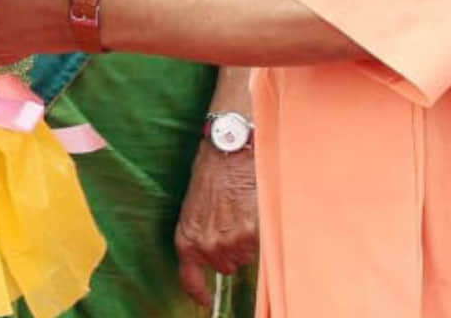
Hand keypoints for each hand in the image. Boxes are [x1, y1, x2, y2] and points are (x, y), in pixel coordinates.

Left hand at [174, 144, 258, 303]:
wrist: (227, 149)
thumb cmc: (211, 171)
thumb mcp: (195, 207)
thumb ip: (202, 234)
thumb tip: (216, 253)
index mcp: (187, 239)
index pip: (190, 279)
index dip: (199, 291)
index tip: (205, 300)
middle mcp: (208, 246)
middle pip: (227, 265)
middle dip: (231, 247)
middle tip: (233, 218)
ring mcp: (231, 242)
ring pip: (247, 256)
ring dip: (249, 239)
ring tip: (244, 208)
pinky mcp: (253, 234)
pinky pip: (263, 246)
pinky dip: (263, 233)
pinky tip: (257, 211)